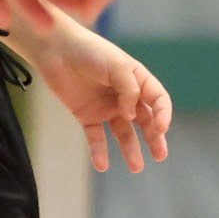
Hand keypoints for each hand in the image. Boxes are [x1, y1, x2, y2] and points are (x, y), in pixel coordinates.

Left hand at [34, 28, 175, 173]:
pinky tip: (102, 165)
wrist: (55, 49)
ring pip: (124, 133)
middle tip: (160, 155)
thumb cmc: (90, 52)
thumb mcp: (116, 65)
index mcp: (138, 80)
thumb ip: (129, 90)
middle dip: (154, 138)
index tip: (160, 128)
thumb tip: (131, 115)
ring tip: (137, 168)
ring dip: (131, 150)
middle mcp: (125, 96)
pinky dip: (99, 151)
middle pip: (145, 121)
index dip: (163, 115)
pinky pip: (96, 137)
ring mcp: (107, 107)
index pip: (158, 101)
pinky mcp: (87, 115)